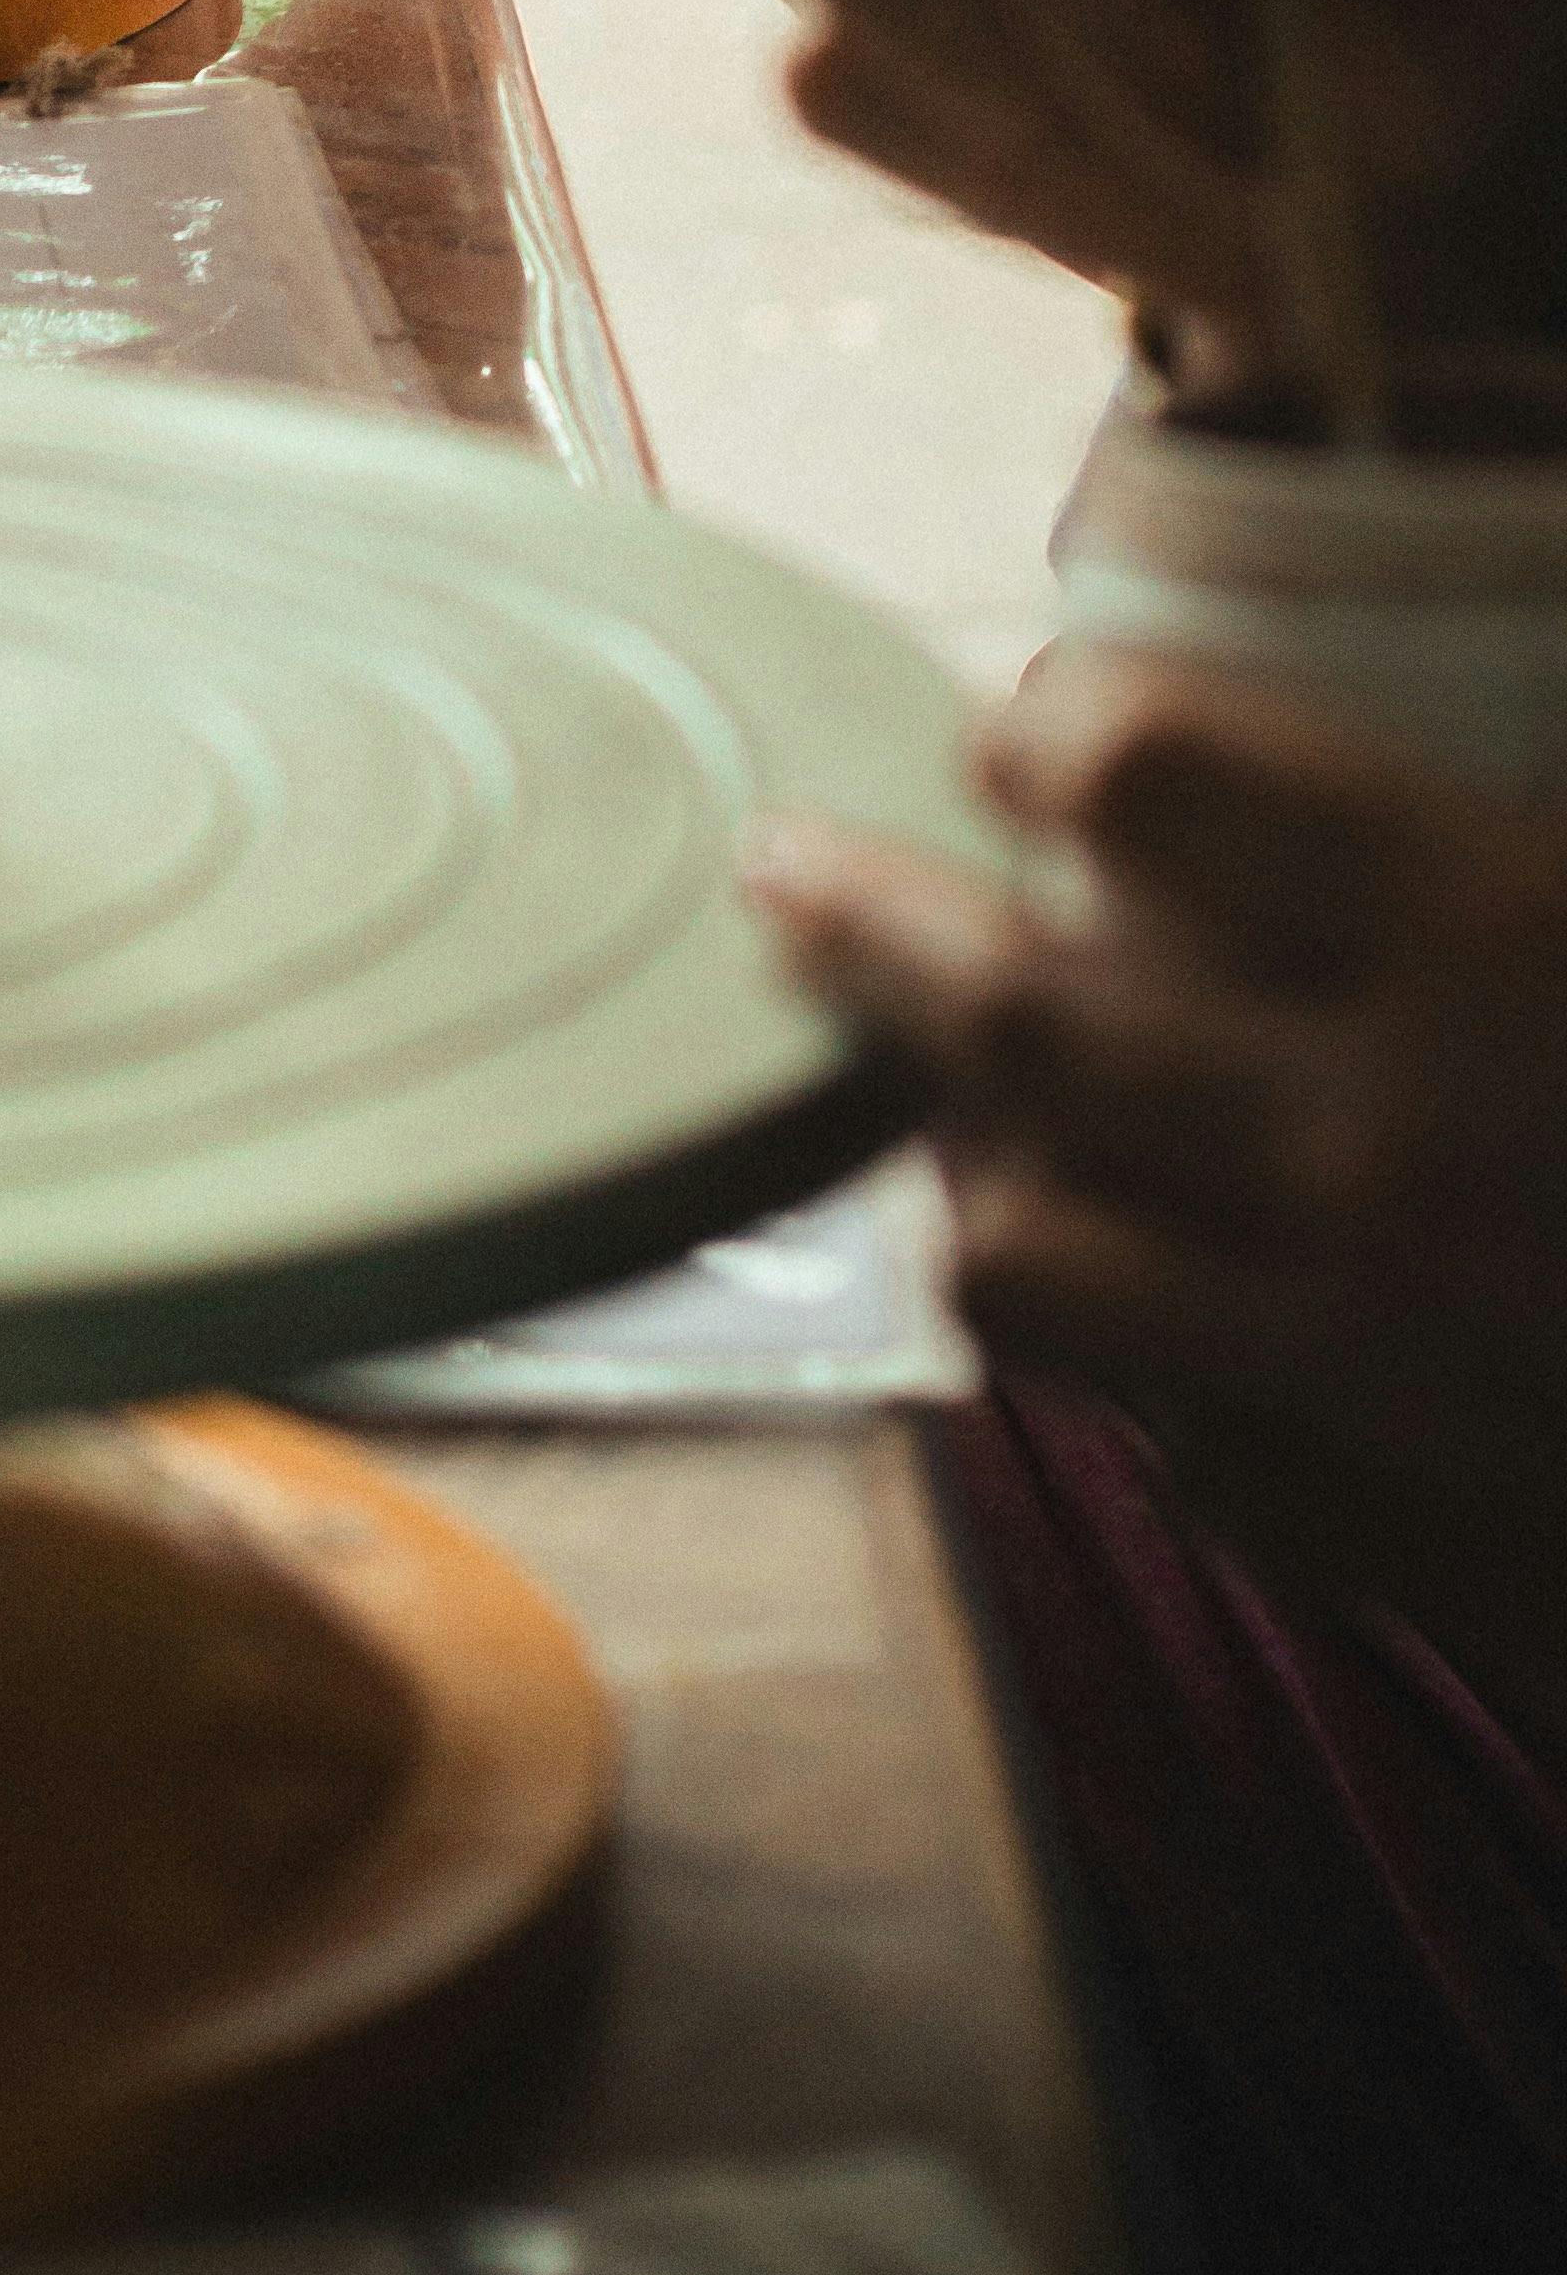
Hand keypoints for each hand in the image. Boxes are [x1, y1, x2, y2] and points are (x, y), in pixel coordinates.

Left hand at [759, 652, 1566, 1756]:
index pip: (1139, 768)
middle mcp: (1385, 1145)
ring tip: (948, 1123)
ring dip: (972, 1177)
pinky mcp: (1412, 1548)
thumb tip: (1364, 737)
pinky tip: (1140, 1329)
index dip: (1057, 728)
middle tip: (780, 877)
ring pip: (1028, 1262)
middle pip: (1009, 1003)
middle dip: (866, 923)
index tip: (1026, 726)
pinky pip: (1176, 1451)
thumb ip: (1516, 828)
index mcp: (1501, 939)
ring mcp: (1373, 1369)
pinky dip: (1127, 1377)